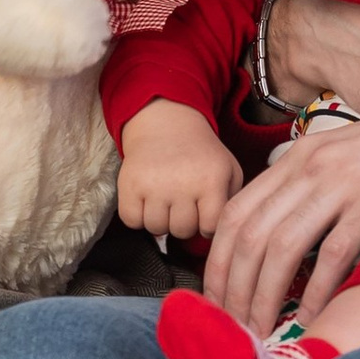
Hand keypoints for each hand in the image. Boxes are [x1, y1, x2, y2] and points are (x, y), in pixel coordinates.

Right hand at [116, 103, 243, 244]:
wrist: (166, 124)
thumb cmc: (200, 155)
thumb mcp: (228, 171)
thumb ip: (230, 202)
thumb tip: (219, 235)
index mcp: (211, 180)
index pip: (209, 228)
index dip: (206, 226)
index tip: (203, 214)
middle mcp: (182, 183)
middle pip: (182, 230)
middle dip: (183, 223)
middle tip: (182, 204)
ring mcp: (153, 184)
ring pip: (156, 229)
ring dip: (160, 220)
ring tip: (165, 201)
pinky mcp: (129, 184)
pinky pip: (131, 221)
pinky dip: (137, 216)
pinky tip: (147, 201)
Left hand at [202, 91, 359, 332]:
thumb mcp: (348, 158)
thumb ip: (310, 188)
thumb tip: (276, 235)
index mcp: (300, 157)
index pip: (237, 213)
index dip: (217, 263)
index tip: (215, 302)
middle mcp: (313, 166)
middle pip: (251, 235)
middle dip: (234, 288)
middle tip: (232, 329)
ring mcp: (345, 181)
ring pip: (282, 247)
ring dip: (265, 296)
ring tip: (262, 331)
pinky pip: (334, 254)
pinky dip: (316, 291)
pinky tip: (308, 318)